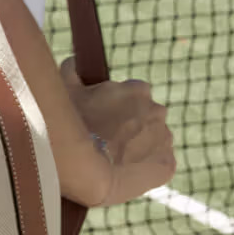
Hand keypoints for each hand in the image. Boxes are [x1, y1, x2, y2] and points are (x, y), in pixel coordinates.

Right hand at [60, 57, 176, 206]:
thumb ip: (71, 72)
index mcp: (138, 90)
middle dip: (129, 127)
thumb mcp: (66, 92)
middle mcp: (157, 110)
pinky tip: (126, 173)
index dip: (116, 108)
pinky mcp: (166, 164)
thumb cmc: (73, 126)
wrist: (86, 169)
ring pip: (152, 140)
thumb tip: (72, 61)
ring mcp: (164, 138)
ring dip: (138, 147)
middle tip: (105, 140)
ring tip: (113, 161)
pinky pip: (159, 164)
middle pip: (145, 117)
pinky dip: (146, 168)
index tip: (102, 119)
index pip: (132, 95)